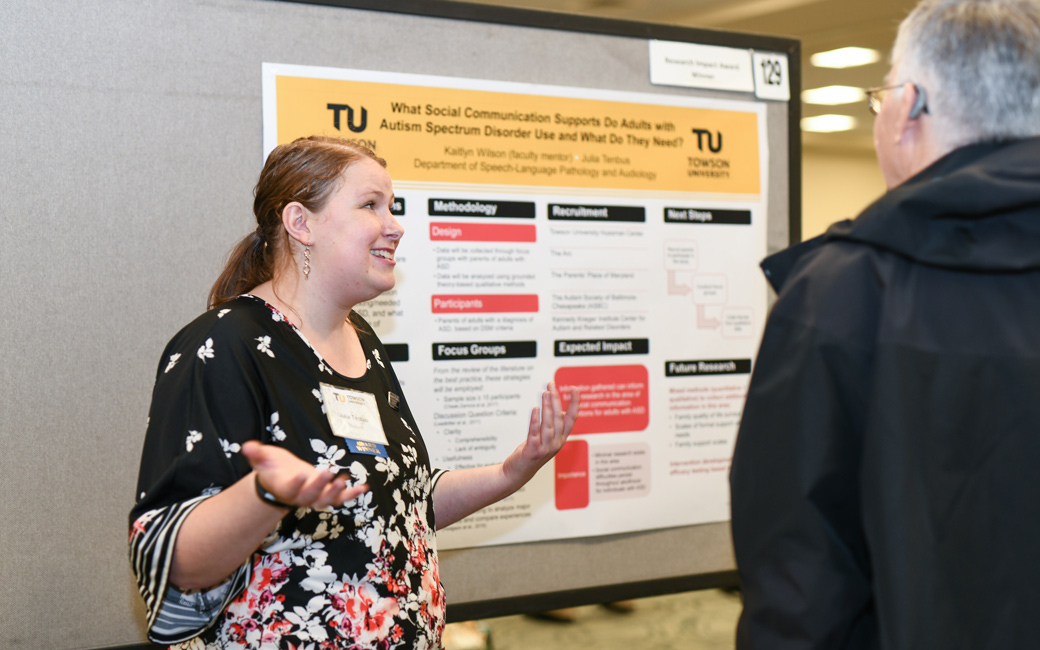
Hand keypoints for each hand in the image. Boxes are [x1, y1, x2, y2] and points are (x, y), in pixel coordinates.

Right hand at [242, 440, 367, 509]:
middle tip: (328, 472)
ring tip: (345, 481)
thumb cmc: (272, 468)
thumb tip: (248, 446)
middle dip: (320, 486)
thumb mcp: (262, 459)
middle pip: (309, 496)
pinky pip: (340, 499)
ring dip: (336, 493)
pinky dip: (352, 495)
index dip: (294, 484)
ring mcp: (313, 497)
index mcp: (283, 488)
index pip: (289, 489)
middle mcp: (299, 497)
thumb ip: (256, 454)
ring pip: (325, 501)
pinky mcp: (325, 494)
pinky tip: (363, 487)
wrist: (281, 481)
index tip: (300, 474)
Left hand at [503, 382, 580, 486]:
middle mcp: (556, 443)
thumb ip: (554, 426)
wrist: (518, 473)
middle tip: (552, 385)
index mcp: (561, 439)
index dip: (574, 404)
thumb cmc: (532, 453)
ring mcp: (545, 448)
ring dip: (547, 407)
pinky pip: (534, 433)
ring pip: (548, 425)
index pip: (571, 419)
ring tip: (545, 392)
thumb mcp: (546, 439)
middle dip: (556, 400)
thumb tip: (559, 410)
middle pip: (559, 419)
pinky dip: (535, 421)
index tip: (575, 389)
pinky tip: (535, 409)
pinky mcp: (533, 451)